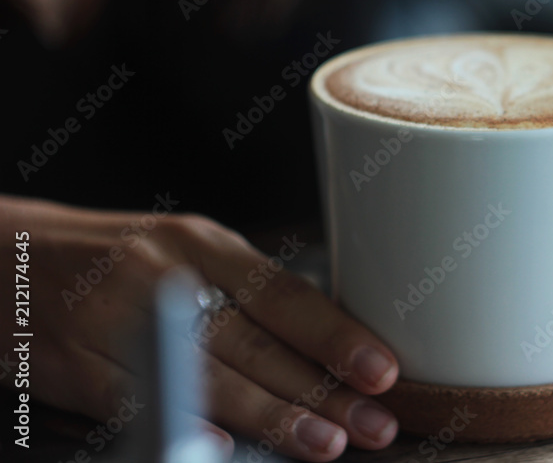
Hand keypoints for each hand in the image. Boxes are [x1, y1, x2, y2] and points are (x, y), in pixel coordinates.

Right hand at [0, 196, 399, 460]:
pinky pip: (143, 403)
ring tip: (327, 443)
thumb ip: (248, 296)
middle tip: (375, 423)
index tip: (382, 369)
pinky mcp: (81, 369)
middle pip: (259, 343)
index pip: (286, 295)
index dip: (337, 336)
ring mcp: (121, 324)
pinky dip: (188, 426)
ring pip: (210, 379)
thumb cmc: (120, 261)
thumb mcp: (189, 253)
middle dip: (323, 389)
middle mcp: (167, 277)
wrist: (11, 259)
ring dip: (276, 417)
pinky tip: (225, 449)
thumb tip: (326, 344)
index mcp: (203, 245)